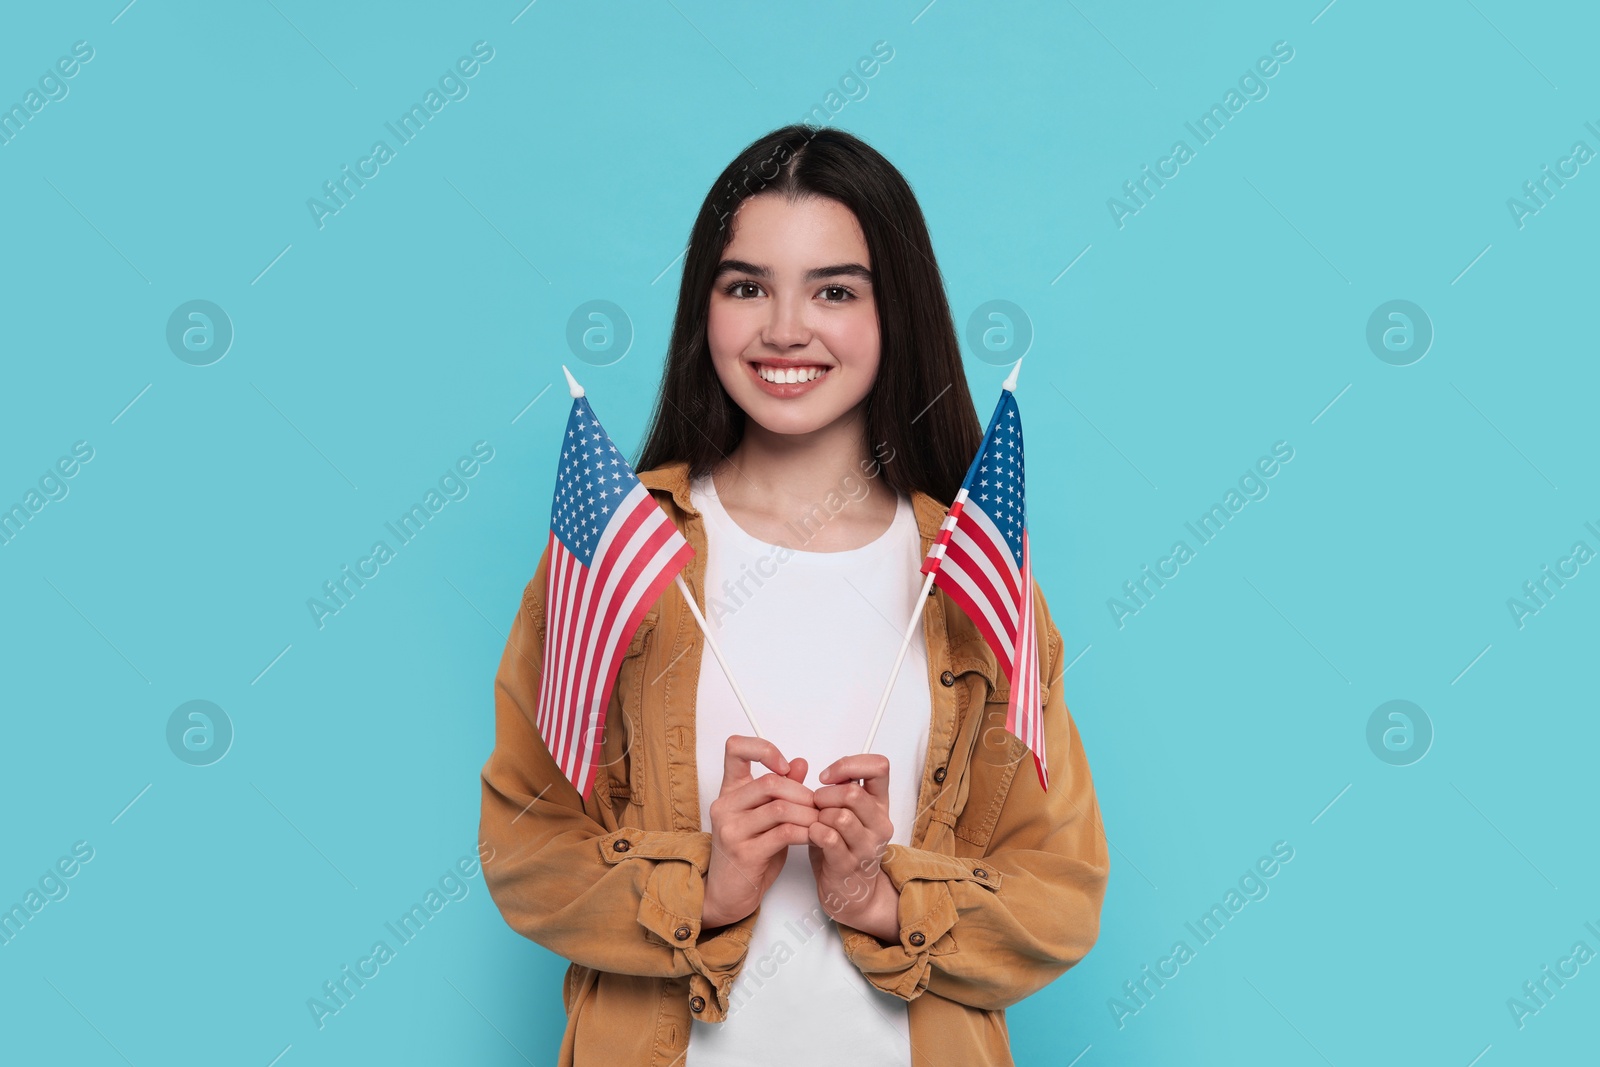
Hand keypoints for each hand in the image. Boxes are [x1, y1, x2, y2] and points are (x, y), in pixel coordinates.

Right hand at [701, 735, 814, 929]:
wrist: (728, 894)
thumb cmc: (748, 855)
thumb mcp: (765, 818)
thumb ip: (781, 791)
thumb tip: (799, 763)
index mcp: (729, 791)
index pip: (735, 749)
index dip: (763, 748)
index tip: (784, 765)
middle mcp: (725, 806)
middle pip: (770, 782)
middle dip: (803, 793)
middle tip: (818, 805)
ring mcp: (732, 830)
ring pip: (780, 807)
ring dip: (808, 814)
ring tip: (820, 822)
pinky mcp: (745, 853)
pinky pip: (784, 833)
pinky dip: (806, 831)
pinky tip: (813, 836)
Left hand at [807, 754, 899, 941]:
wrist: (852, 893)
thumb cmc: (842, 848)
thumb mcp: (842, 812)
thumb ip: (829, 788)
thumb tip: (800, 764)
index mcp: (880, 804)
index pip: (879, 767)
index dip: (849, 764)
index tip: (828, 776)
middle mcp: (879, 823)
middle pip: (853, 793)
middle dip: (825, 795)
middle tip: (815, 805)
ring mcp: (866, 846)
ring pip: (840, 815)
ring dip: (818, 816)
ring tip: (814, 822)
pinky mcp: (849, 864)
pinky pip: (829, 838)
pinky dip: (814, 832)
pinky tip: (811, 835)